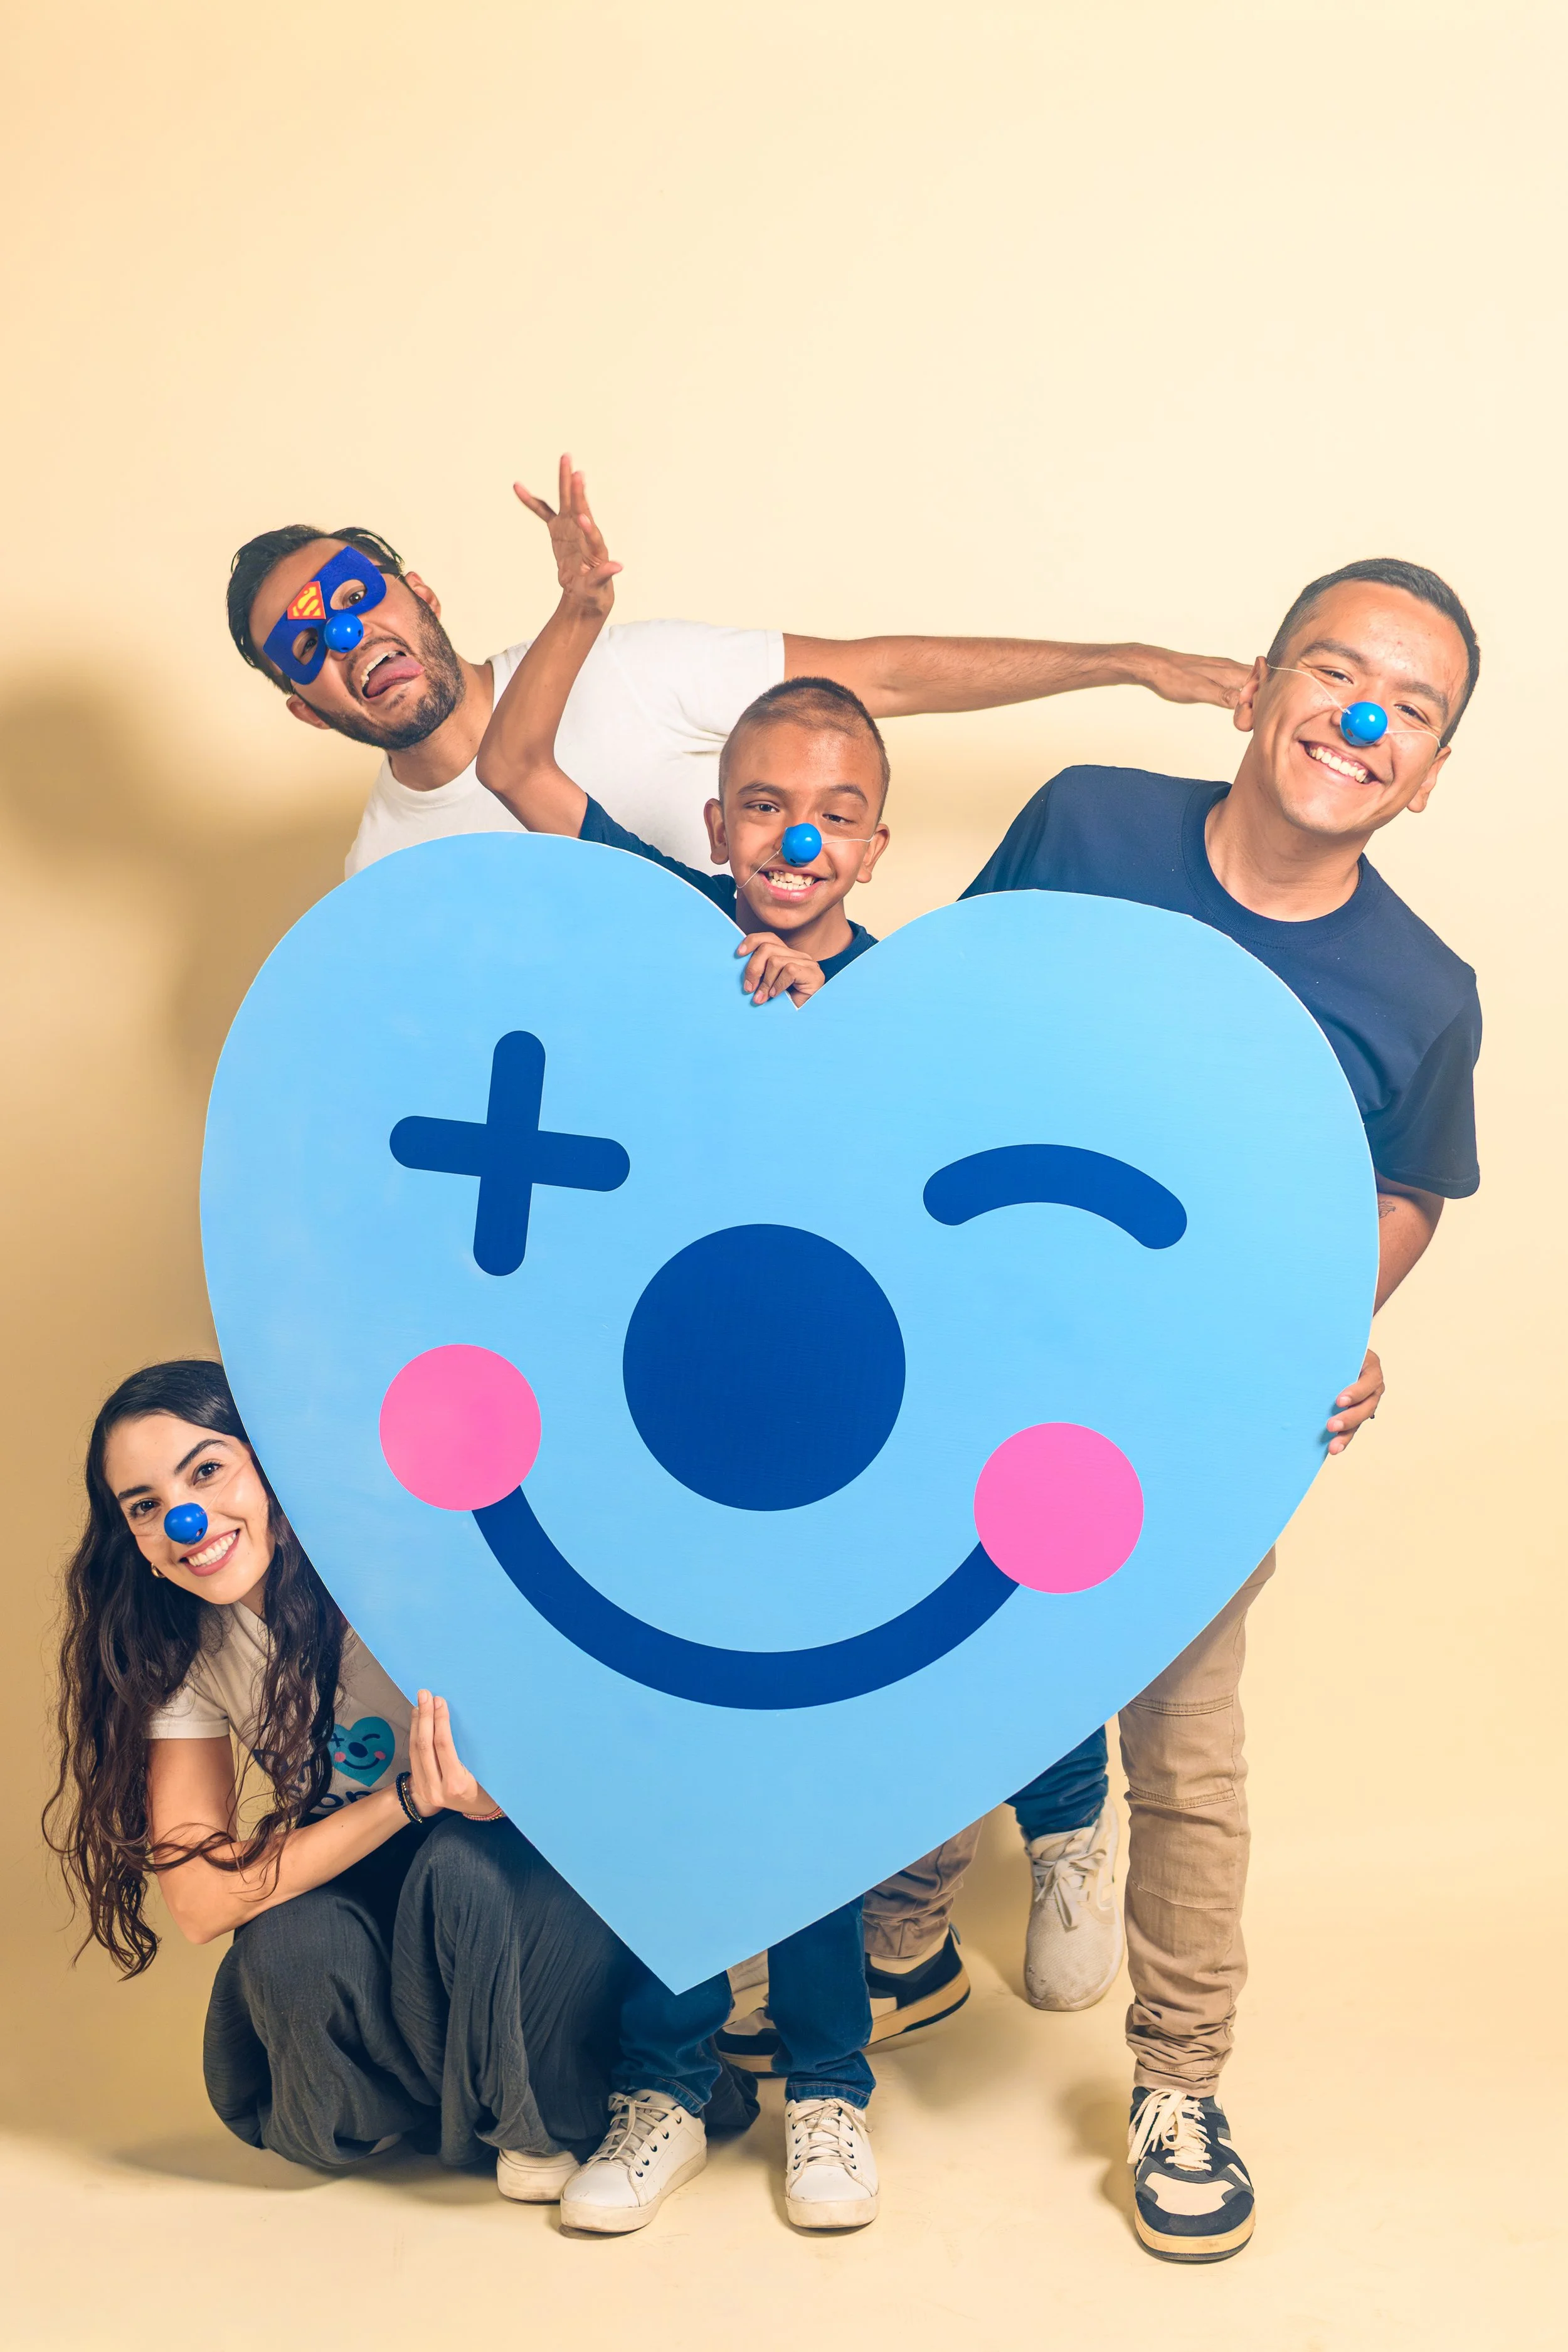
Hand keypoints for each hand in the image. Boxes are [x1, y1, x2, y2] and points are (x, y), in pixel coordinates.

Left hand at [407, 1690, 501, 1820]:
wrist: (475, 1811)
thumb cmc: (488, 1787)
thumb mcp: (485, 1772)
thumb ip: (471, 1751)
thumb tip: (461, 1717)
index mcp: (456, 1784)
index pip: (444, 1746)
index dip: (440, 1721)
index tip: (440, 1701)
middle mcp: (436, 1788)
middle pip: (425, 1746)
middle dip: (425, 1717)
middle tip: (425, 1695)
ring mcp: (425, 1788)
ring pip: (416, 1750)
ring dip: (417, 1724)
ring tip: (419, 1704)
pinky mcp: (419, 1786)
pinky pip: (414, 1756)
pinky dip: (415, 1735)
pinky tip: (417, 1720)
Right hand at [513, 453, 621, 619]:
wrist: (585, 590)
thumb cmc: (595, 591)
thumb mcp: (598, 586)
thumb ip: (605, 574)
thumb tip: (619, 566)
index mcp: (595, 546)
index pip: (592, 534)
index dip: (588, 527)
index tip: (582, 518)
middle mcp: (584, 531)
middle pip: (581, 508)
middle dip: (578, 490)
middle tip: (577, 471)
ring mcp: (570, 526)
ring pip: (566, 501)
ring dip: (564, 480)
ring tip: (565, 458)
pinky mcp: (558, 528)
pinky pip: (542, 511)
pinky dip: (531, 501)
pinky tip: (518, 487)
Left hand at [735, 932, 825, 1005]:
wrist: (805, 1022)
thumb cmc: (784, 1006)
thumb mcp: (767, 987)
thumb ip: (760, 975)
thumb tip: (739, 969)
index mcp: (788, 955)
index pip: (768, 938)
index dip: (752, 942)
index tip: (738, 954)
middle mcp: (799, 956)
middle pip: (767, 948)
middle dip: (753, 968)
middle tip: (749, 988)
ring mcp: (808, 964)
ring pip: (775, 961)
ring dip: (765, 982)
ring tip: (762, 998)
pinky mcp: (813, 974)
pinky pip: (789, 971)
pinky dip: (779, 984)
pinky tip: (776, 995)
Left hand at [1130, 646, 1252, 708]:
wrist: (1155, 666)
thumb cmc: (1174, 678)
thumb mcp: (1199, 691)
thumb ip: (1224, 696)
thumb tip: (1246, 703)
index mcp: (1230, 671)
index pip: (1261, 682)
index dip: (1265, 698)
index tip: (1259, 715)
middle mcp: (1231, 667)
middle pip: (1259, 681)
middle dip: (1262, 698)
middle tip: (1255, 718)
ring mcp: (1224, 669)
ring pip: (1249, 681)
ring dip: (1253, 696)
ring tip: (1250, 714)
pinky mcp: (1216, 673)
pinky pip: (1237, 682)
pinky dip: (1242, 693)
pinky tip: (1237, 704)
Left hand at [1326, 1347, 1382, 1453]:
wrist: (1336, 1354)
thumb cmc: (1334, 1347)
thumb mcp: (1336, 1345)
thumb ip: (1327, 1350)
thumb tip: (1300, 1349)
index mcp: (1370, 1366)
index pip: (1368, 1381)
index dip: (1355, 1392)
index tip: (1339, 1401)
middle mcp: (1373, 1385)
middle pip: (1367, 1405)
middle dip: (1349, 1418)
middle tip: (1330, 1425)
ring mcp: (1367, 1400)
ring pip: (1360, 1421)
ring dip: (1346, 1435)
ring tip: (1333, 1447)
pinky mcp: (1357, 1412)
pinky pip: (1353, 1427)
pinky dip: (1343, 1438)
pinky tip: (1333, 1449)